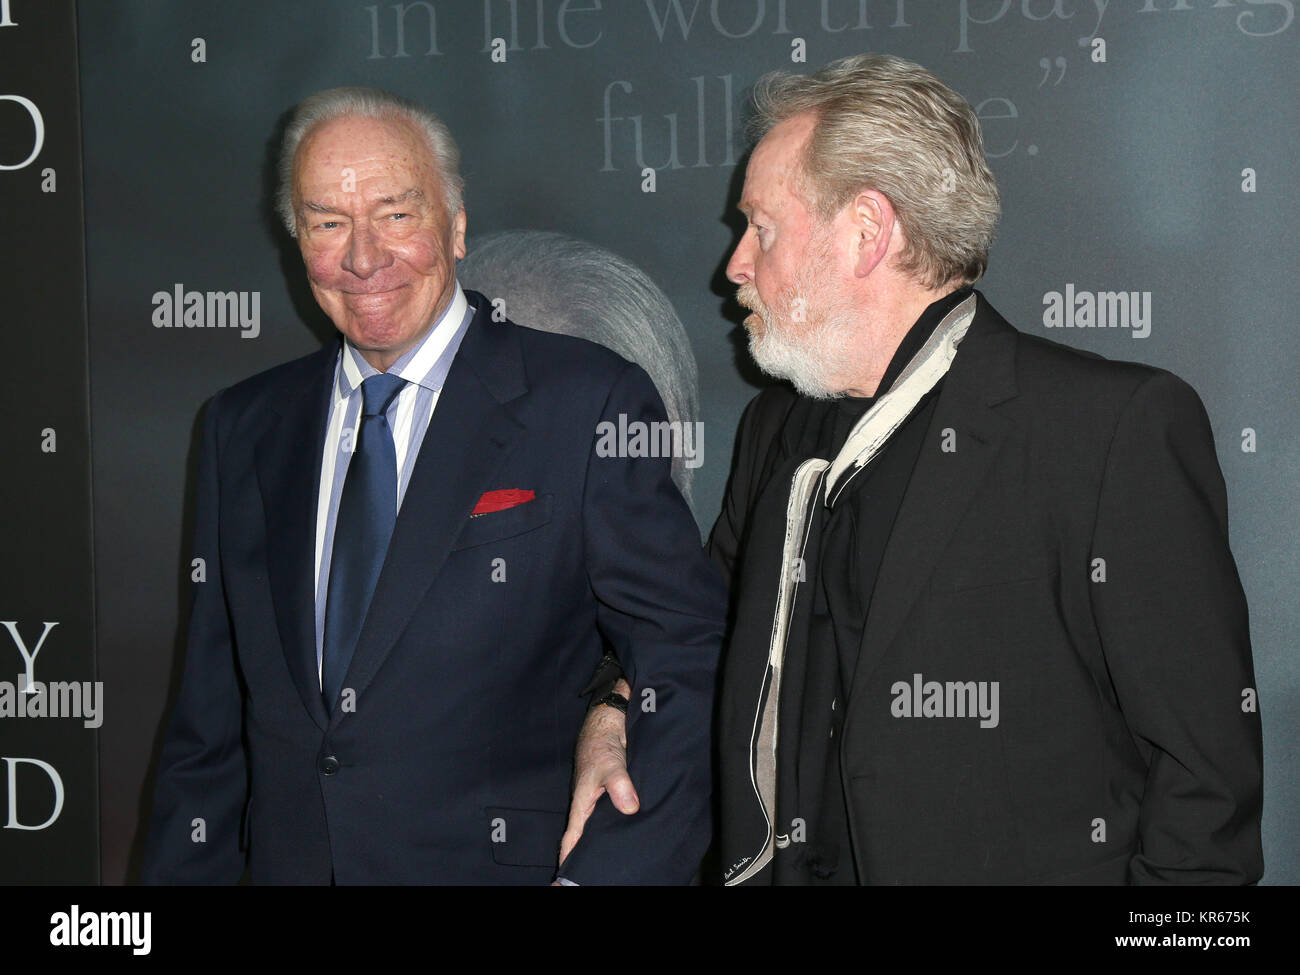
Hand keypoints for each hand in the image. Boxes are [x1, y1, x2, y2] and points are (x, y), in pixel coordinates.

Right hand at [559, 679, 637, 866]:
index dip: (568, 857)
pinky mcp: (612, 791)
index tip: (562, 879)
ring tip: (607, 863)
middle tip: (589, 876)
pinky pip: (611, 814)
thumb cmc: (602, 742)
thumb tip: (630, 808)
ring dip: (600, 840)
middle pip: (584, 835)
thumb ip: (620, 785)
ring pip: (598, 825)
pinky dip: (615, 825)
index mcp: (582, 802)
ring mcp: (600, 798)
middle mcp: (589, 803)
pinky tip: (626, 834)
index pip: (572, 836)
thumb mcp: (612, 764)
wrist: (609, 721)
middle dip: (584, 855)